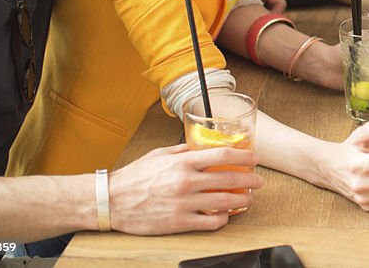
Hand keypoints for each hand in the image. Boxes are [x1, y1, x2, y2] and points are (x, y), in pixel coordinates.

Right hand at [108, 144, 263, 234]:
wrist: (110, 201)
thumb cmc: (133, 177)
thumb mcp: (159, 155)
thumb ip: (183, 150)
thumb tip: (202, 146)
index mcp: (182, 162)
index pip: (223, 155)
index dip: (244, 157)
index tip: (254, 158)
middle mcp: (186, 182)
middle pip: (229, 179)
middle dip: (250, 180)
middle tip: (258, 181)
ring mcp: (183, 204)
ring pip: (224, 202)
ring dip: (242, 200)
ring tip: (248, 198)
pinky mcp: (179, 223)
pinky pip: (210, 222)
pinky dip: (222, 219)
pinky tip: (226, 215)